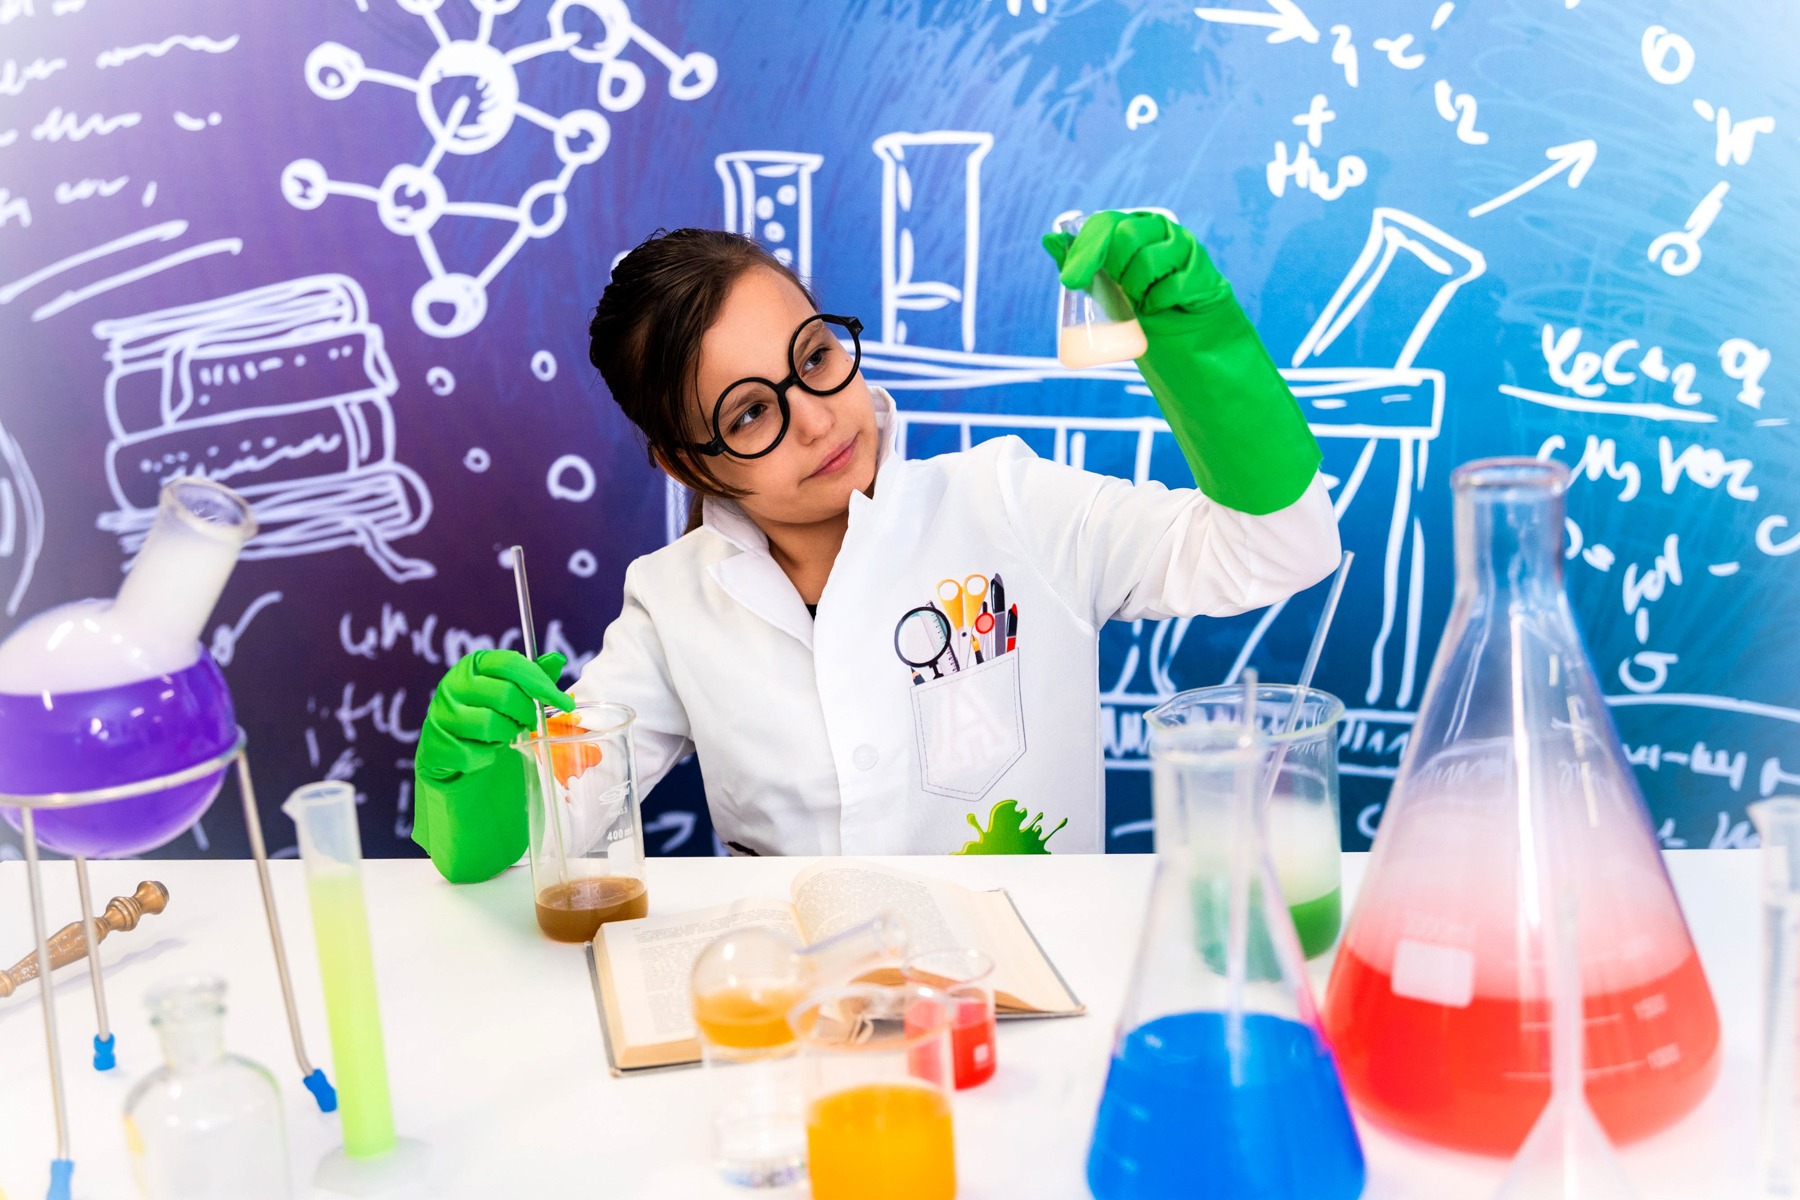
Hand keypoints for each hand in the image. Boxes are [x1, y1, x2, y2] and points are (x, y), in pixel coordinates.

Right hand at [417, 650, 574, 779]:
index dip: (541, 683)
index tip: (565, 703)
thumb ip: (533, 677)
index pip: (511, 664)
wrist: (454, 753)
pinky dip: (486, 757)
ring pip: (490, 724)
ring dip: (504, 735)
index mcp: (474, 665)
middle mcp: (453, 683)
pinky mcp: (435, 744)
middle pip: (505, 695)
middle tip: (526, 722)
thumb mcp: (513, 694)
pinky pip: (474, 753)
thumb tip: (558, 658)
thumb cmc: (488, 716)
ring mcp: (441, 713)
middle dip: (525, 713)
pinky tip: (482, 751)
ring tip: (500, 734)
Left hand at [1041, 211, 1229, 316]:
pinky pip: (1171, 286)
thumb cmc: (1139, 303)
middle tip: (1118, 290)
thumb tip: (1049, 238)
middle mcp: (1160, 229)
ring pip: (1148, 262)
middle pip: (1127, 236)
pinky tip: (1157, 307)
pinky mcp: (1202, 273)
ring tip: (1140, 300)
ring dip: (1136, 289)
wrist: (1183, 331)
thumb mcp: (1103, 285)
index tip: (1071, 281)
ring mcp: (1184, 248)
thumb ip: (1080, 262)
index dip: (1086, 249)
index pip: (1105, 223)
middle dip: (1115, 269)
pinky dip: (1158, 303)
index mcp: (1133, 225)